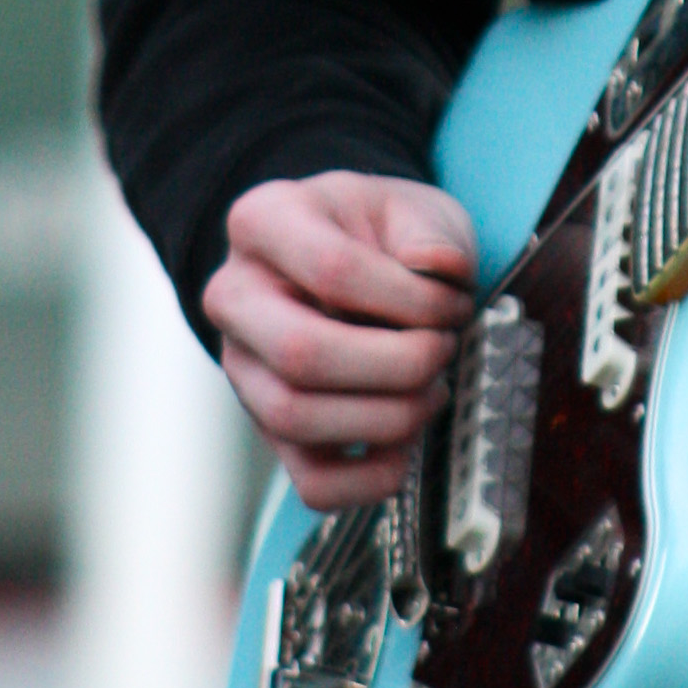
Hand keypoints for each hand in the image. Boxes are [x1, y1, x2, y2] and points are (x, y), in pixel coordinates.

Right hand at [205, 171, 477, 508]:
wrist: (352, 256)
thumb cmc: (378, 232)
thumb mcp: (409, 205)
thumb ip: (430, 232)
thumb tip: (440, 270)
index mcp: (264, 222)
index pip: (332, 270)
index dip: (410, 299)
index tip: (451, 304)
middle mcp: (236, 298)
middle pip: (301, 354)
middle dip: (397, 365)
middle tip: (443, 349)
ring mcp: (245, 368)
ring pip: (297, 419)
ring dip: (390, 417)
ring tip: (431, 389)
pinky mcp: (270, 429)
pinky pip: (310, 482)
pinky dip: (371, 479)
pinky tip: (406, 442)